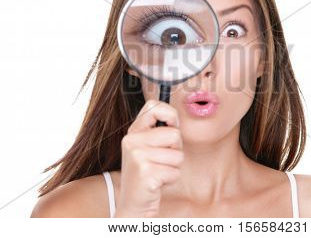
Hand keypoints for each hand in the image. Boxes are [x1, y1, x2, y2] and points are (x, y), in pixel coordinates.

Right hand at [113, 99, 182, 216]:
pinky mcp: (146, 173)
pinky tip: (157, 183)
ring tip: (158, 172)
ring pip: (178, 155)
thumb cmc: (147, 174)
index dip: (170, 114)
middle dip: (175, 150)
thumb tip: (174, 115)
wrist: (133, 204)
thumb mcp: (147, 148)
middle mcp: (132, 141)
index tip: (173, 126)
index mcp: (133, 132)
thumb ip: (158, 131)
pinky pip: (175, 171)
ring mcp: (137, 157)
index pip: (154, 107)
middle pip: (174, 134)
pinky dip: (171, 179)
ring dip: (173, 167)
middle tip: (161, 161)